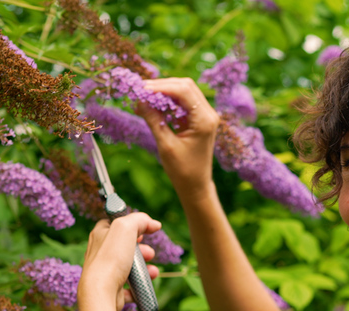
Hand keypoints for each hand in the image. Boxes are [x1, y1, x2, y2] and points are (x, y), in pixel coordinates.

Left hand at [79, 213, 160, 310]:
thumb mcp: (126, 228)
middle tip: (150, 253)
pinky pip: (128, 287)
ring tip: (153, 271)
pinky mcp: (110, 289)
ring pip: (128, 268)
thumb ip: (139, 220)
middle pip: (124, 247)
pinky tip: (145, 284)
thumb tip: (153, 223)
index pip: (114, 224)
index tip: (143, 231)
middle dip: (142, 250)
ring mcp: (104, 272)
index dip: (130, 225)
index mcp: (99, 235)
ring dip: (144, 268)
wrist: (101, 292)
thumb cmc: (110, 259)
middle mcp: (99, 253)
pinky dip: (138, 286)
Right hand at [137, 78, 219, 196]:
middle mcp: (208, 113)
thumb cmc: (182, 170)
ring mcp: (205, 115)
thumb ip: (154, 120)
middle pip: (185, 86)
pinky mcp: (199, 119)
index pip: (183, 91)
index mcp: (204, 120)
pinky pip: (183, 102)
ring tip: (144, 97)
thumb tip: (139, 101)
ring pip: (184, 92)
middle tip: (141, 91)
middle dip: (162, 86)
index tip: (142, 89)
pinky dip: (168, 101)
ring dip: (164, 91)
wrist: (196, 186)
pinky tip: (153, 105)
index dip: (161, 87)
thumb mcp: (166, 145)